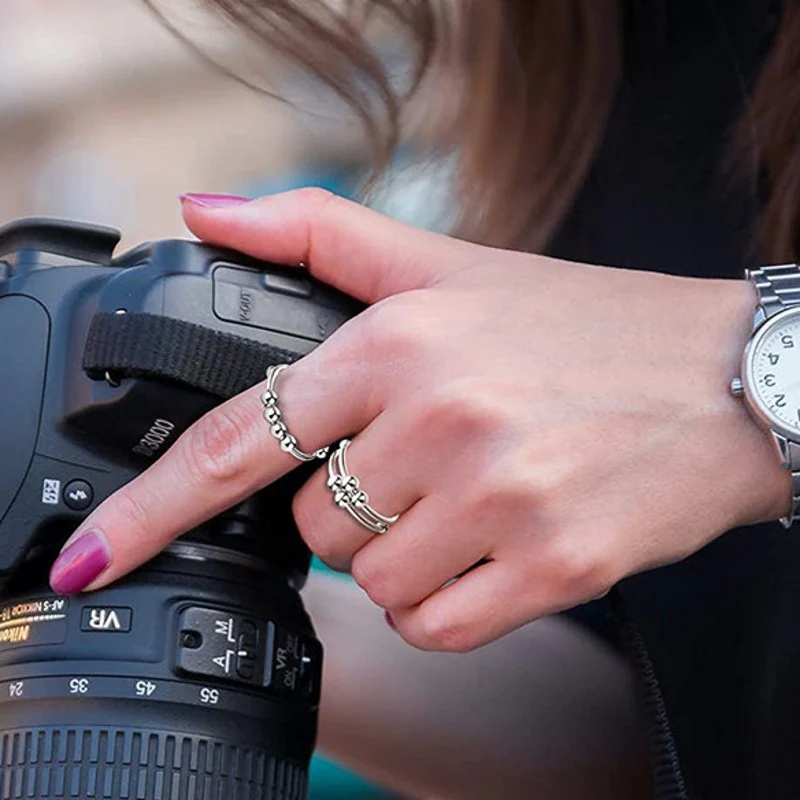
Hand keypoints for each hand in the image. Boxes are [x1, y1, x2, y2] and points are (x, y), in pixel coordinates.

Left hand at [49, 189, 788, 651]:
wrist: (720, 380)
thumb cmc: (582, 327)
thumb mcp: (452, 264)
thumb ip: (320, 234)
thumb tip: (208, 214)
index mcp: (401, 343)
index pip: (242, 436)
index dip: (153, 505)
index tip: (97, 556)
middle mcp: (444, 418)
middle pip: (315, 523)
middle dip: (353, 504)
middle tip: (431, 461)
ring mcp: (500, 498)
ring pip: (373, 581)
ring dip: (405, 554)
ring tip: (476, 496)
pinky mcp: (553, 565)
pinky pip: (437, 624)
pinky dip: (447, 601)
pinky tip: (497, 547)